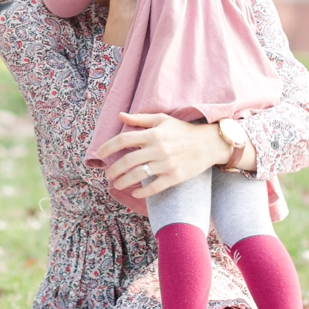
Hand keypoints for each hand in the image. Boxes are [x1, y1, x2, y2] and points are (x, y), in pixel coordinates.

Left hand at [96, 112, 238, 196]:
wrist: (209, 143)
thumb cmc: (183, 130)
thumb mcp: (162, 119)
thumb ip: (140, 119)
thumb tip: (120, 115)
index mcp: (153, 133)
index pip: (124, 139)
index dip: (108, 147)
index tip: (99, 154)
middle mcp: (158, 148)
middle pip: (128, 160)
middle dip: (113, 170)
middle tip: (107, 175)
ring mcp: (167, 164)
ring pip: (138, 175)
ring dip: (123, 181)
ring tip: (116, 184)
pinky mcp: (175, 177)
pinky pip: (154, 187)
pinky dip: (142, 192)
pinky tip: (134, 193)